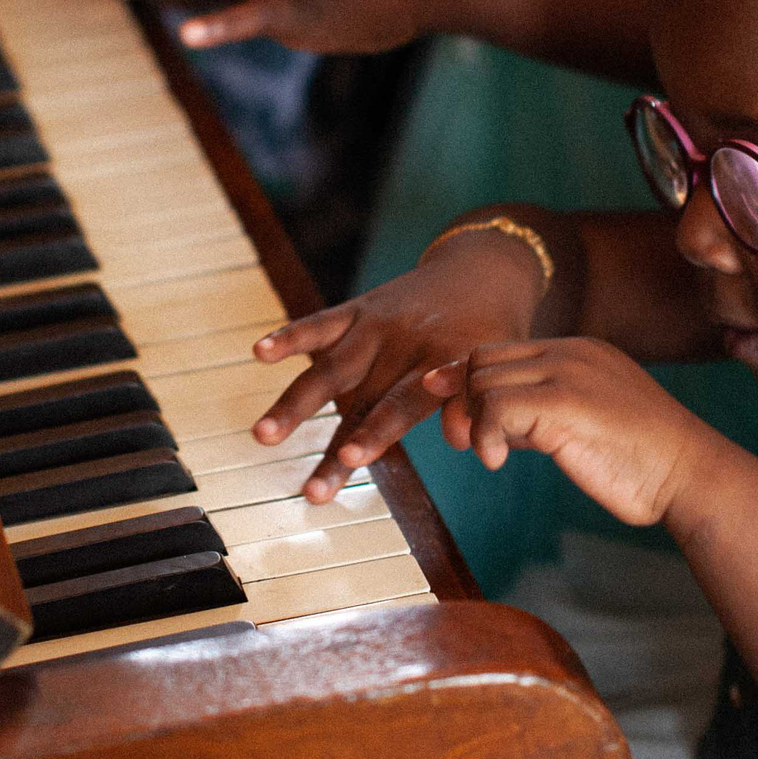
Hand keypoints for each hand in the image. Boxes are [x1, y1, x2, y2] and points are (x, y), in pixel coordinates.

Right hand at [250, 230, 548, 502]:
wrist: (485, 269)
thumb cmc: (493, 332)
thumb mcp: (498, 367)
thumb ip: (476, 403)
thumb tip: (462, 444)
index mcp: (442, 360)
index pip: (403, 403)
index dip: (376, 432)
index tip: (350, 460)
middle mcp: (403, 343)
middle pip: (361, 402)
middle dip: (333, 446)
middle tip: (310, 490)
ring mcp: (377, 325)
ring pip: (330, 368)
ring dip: (295, 404)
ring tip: (262, 435)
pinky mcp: (358, 309)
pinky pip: (320, 324)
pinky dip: (289, 337)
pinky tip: (259, 352)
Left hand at [432, 337, 710, 527]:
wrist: (690, 473)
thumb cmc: (641, 462)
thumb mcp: (580, 427)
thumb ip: (536, 417)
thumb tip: (486, 426)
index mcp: (578, 351)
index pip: (502, 351)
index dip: (469, 382)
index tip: (453, 412)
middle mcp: (570, 351)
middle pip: (483, 359)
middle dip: (463, 400)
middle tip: (467, 442)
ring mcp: (569, 372)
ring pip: (484, 380)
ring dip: (474, 422)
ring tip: (489, 455)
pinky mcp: (566, 401)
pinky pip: (497, 406)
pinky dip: (484, 435)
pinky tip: (497, 462)